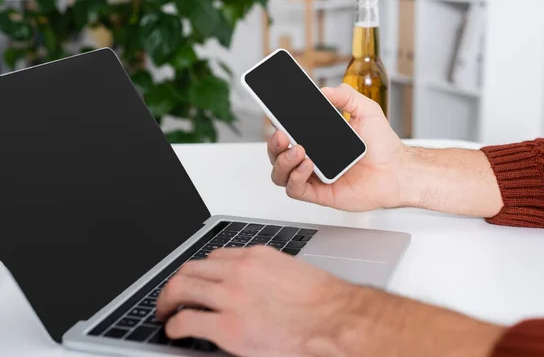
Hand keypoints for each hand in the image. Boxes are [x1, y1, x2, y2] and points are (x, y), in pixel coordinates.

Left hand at [155, 246, 367, 356]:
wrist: (335, 321)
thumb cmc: (324, 303)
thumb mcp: (292, 274)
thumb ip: (268, 275)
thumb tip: (256, 288)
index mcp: (256, 257)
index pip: (215, 256)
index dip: (201, 270)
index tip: (197, 279)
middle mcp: (239, 271)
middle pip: (191, 268)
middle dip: (176, 283)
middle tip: (170, 295)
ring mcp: (231, 297)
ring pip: (181, 288)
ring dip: (167, 300)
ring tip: (164, 311)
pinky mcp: (227, 326)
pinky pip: (186, 321)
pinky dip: (173, 325)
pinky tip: (173, 329)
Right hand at [268, 84, 407, 211]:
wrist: (399, 172)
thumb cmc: (384, 147)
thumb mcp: (367, 111)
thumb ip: (347, 97)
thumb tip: (325, 91)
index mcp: (318, 138)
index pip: (289, 133)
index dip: (276, 126)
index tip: (274, 117)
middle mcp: (312, 157)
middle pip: (278, 154)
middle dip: (274, 145)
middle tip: (282, 136)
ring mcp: (314, 176)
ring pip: (281, 174)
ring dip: (282, 161)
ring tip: (298, 151)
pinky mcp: (320, 193)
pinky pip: (295, 189)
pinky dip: (296, 177)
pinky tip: (307, 166)